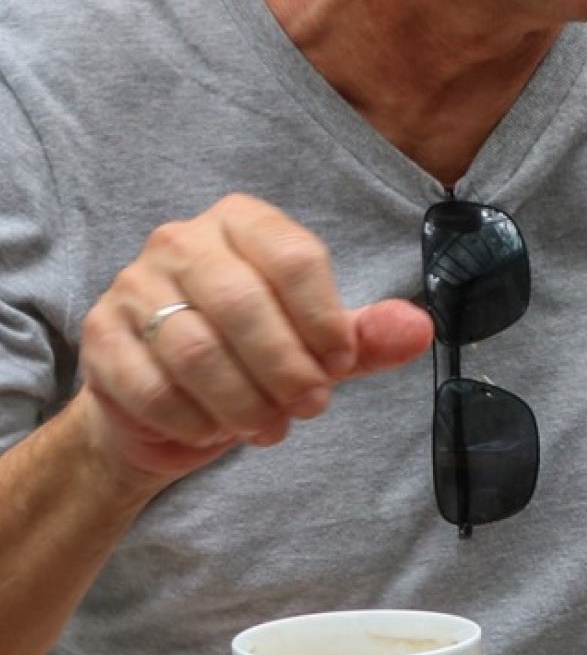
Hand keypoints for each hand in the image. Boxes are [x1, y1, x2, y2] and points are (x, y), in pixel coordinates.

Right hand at [74, 194, 434, 486]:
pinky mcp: (100, 339)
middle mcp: (180, 242)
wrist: (164, 407)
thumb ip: (365, 337)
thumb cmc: (251, 359)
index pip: (293, 256)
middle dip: (286, 367)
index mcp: (242, 224)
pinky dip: (196, 421)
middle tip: (310, 406)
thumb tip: (419, 330)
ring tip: (270, 425)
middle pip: (242, 302)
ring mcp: (132, 287)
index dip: (324, 318)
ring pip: (195, 349)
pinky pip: (152, 388)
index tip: (340, 365)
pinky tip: (216, 430)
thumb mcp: (317, 347)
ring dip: (243, 401)